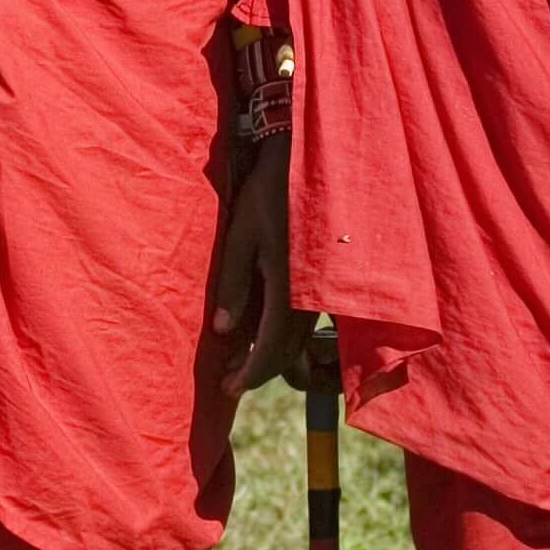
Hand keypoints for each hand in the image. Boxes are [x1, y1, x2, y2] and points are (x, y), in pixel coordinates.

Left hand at [211, 132, 308, 390]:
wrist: (313, 160)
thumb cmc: (270, 193)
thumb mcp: (241, 235)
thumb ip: (234, 285)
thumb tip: (222, 329)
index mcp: (289, 289)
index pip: (271, 349)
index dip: (250, 374)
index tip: (228, 389)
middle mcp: (312, 297)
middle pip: (288, 351)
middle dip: (259, 370)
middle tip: (229, 380)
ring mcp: (323, 289)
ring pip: (299, 337)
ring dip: (271, 353)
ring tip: (241, 358)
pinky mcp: (327, 278)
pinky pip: (306, 319)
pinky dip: (284, 333)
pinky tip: (263, 328)